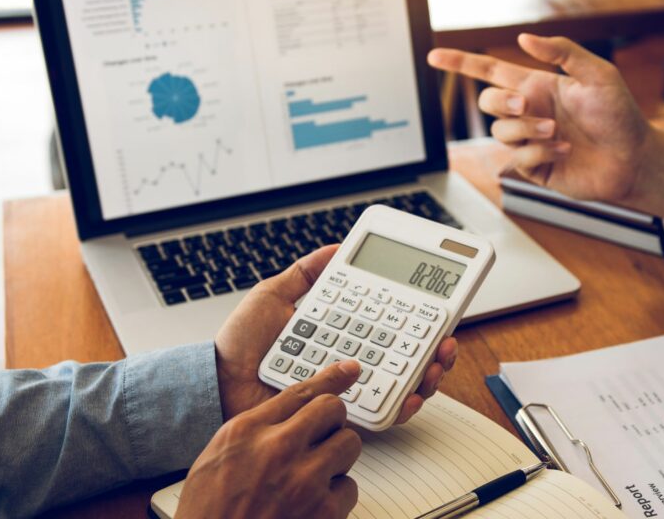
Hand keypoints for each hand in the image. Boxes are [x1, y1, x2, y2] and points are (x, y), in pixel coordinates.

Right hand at [177, 361, 362, 518]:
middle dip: (332, 421)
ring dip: (336, 457)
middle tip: (323, 438)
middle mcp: (277, 448)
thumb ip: (253, 431)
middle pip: (331, 409)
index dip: (330, 378)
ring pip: (348, 444)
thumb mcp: (215, 460)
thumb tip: (288, 414)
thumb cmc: (210, 514)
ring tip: (313, 476)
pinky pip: (350, 487)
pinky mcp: (324, 511)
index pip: (299, 392)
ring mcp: (304, 480)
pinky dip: (336, 497)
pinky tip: (312, 506)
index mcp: (246, 432)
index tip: (349, 370)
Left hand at [213, 244, 457, 421]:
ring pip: (403, 385)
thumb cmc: (241, 347)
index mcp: (340, 333)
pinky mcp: (341, 415)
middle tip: (445, 338)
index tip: (434, 303)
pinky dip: (403, 404)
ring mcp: (349, 390)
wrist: (219, 384)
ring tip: (434, 363)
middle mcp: (351, 362)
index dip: (416, 316)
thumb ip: (305, 274)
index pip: (389, 325)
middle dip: (436, 348)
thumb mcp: (273, 297)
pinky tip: (411, 392)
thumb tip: (335, 247)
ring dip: (428, 374)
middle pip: (407, 356)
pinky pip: (382, 413)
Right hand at [428, 34, 663, 220]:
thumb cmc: (621, 115)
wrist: (633, 159)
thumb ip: (562, 52)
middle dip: (502, 102)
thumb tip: (525, 38)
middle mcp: (530, 112)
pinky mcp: (534, 167)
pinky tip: (564, 151)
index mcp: (538, 86)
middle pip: (489, 102)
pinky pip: (518, 158)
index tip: (434, 57)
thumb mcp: (598, 74)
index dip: (460, 63)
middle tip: (526, 104)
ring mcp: (530, 141)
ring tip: (557, 133)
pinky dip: (539, 153)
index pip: (489, 71)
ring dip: (526, 130)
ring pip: (501, 132)